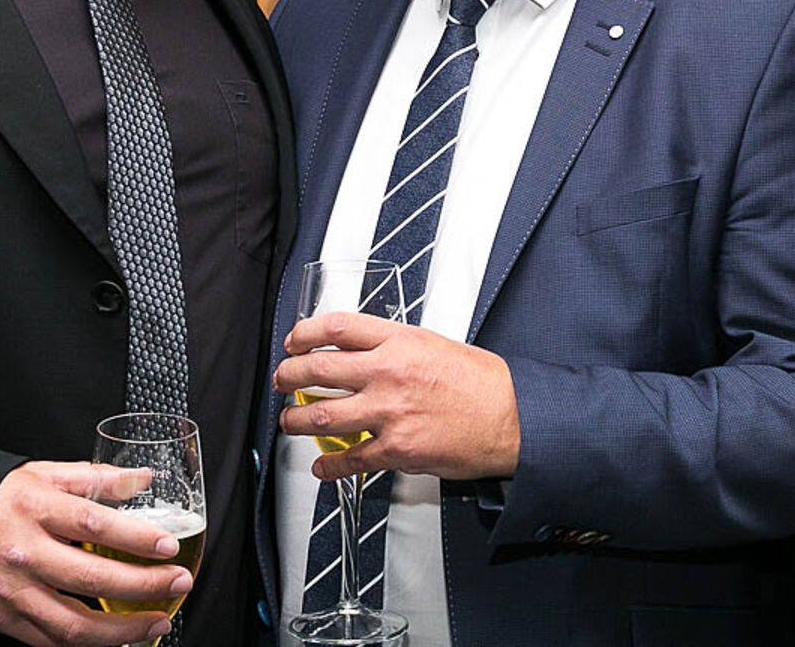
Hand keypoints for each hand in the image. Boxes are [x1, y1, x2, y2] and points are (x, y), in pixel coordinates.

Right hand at [0, 461, 190, 646]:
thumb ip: (93, 478)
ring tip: (158, 620)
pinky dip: (87, 644)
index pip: (94, 523)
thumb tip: (141, 479)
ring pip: (73, 623)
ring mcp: (12, 592)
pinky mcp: (3, 620)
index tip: (167, 546)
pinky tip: (115, 638)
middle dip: (144, 585)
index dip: (135, 537)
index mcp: (33, 509)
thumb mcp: (38, 475)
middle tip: (178, 583)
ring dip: (123, 628)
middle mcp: (23, 553)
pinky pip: (50, 641)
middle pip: (91, 577)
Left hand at [276, 312, 519, 479]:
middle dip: (289, 375)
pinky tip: (322, 465)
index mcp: (400, 341)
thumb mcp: (435, 344)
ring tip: (290, 421)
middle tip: (283, 379)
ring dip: (297, 420)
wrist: (511, 417)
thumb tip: (364, 351)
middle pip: (318, 368)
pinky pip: (349, 458)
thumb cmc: (482, 383)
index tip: (294, 341)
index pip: (336, 328)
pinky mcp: (395, 449)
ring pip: (322, 414)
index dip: (304, 334)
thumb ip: (396, 346)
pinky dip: (328, 465)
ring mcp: (388, 412)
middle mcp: (388, 372)